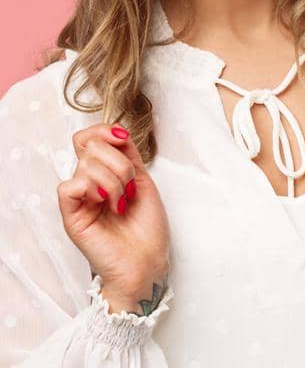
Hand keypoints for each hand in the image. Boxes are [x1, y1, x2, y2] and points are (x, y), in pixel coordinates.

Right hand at [56, 124, 170, 314]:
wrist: (147, 261)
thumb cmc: (148, 229)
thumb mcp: (144, 182)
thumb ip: (129, 156)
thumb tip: (118, 131)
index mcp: (104, 174)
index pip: (88, 138)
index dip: (103, 131)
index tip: (123, 137)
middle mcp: (89, 184)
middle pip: (90, 146)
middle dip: (120, 162)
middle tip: (131, 187)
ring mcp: (79, 200)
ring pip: (85, 165)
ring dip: (115, 181)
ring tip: (123, 202)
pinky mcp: (71, 216)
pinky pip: (69, 187)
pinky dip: (94, 190)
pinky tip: (107, 204)